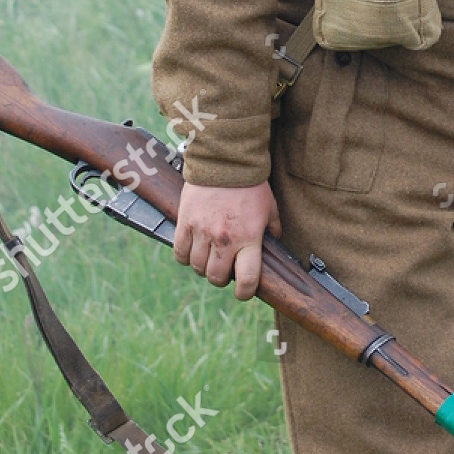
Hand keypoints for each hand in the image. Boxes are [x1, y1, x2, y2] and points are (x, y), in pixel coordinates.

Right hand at [173, 180, 280, 299]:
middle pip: (216, 277)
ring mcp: (202, 231)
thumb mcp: (270, 208)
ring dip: (203, 268)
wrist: (225, 161)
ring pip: (197, 267)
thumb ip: (272, 229)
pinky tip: (192, 251)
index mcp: (248, 238)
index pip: (246, 279)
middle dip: (221, 279)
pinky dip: (184, 257)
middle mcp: (224, 239)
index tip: (244, 292)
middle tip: (224, 271)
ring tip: (208, 259)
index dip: (245, 292)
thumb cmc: (250, 185)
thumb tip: (274, 244)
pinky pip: (180, 252)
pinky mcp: (185, 222)